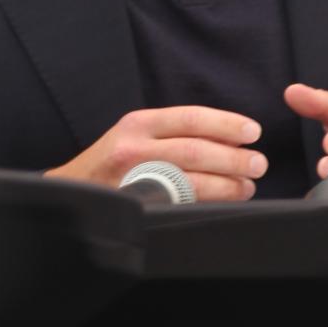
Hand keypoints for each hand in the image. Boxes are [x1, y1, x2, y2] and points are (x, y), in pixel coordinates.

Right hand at [44, 106, 266, 200]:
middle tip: (259, 163)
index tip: (253, 132)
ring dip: (226, 184)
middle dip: (233, 157)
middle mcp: (135, 147)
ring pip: (190, 181)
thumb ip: (170, 132)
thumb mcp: (135, 134)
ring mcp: (133, 180)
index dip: (226, 123)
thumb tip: (225, 136)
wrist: (68, 192)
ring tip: (248, 185)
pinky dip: (206, 204)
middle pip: (195, 150)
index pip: (191, 118)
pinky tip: (224, 204)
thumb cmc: (110, 162)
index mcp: (139, 123)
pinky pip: (178, 205)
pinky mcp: (134, 208)